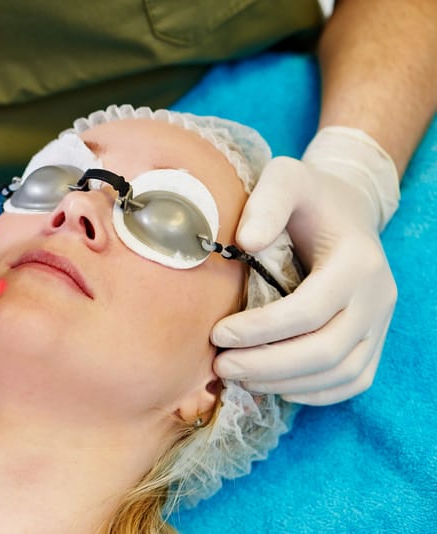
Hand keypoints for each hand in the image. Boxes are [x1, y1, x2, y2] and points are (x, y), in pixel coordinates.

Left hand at [212, 127, 399, 405]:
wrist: (345, 208)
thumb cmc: (307, 196)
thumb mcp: (285, 179)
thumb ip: (267, 203)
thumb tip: (246, 243)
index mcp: (357, 261)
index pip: (310, 310)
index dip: (262, 329)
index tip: (217, 334)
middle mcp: (377, 296)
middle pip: (327, 350)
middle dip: (269, 365)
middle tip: (221, 367)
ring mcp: (380, 321)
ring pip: (342, 372)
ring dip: (286, 383)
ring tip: (238, 378)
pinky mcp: (374, 338)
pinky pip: (354, 379)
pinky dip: (315, 392)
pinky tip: (274, 386)